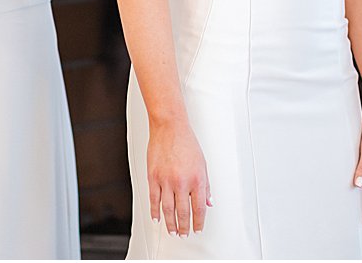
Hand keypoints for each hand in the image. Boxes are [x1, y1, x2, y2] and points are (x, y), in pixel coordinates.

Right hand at [148, 117, 210, 237]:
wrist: (169, 127)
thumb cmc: (186, 142)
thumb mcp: (203, 164)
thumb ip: (206, 185)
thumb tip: (208, 202)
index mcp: (197, 179)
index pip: (199, 208)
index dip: (199, 222)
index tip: (198, 228)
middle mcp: (182, 182)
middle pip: (183, 212)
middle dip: (185, 227)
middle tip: (184, 234)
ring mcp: (166, 181)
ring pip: (168, 210)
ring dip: (170, 224)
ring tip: (172, 231)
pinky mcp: (153, 177)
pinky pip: (154, 199)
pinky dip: (155, 211)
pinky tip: (157, 218)